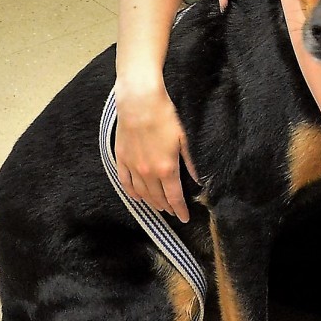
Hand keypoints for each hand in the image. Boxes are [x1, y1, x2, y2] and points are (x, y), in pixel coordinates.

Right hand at [113, 80, 197, 221]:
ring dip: (151, 202)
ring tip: (158, 206)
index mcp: (167, 169)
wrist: (139, 102)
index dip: (180, 210)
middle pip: (158, 198)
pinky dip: (132, 192)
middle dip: (167, 207)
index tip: (185, 218)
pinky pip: (125, 182)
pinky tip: (137, 197)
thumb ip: (190, 162)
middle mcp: (148, 173)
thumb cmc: (165, 116)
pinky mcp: (121, 159)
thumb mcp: (184, 139)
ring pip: (142, 193)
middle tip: (172, 211)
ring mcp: (133, 167)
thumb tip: (198, 180)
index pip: (175, 197)